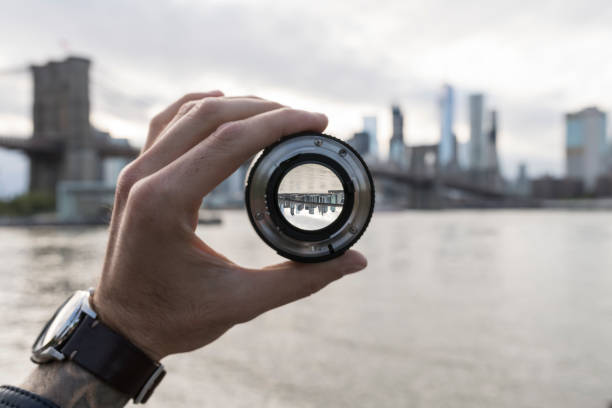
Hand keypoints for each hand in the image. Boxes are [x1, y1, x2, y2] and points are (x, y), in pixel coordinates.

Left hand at [92, 92, 367, 359]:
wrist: (121, 327)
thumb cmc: (175, 318)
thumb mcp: (242, 302)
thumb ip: (302, 279)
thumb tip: (356, 261)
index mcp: (166, 203)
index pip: (231, 140)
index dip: (280, 123)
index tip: (317, 121)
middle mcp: (144, 178)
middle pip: (210, 115)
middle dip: (265, 109)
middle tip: (305, 119)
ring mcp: (134, 173)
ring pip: (188, 112)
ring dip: (236, 105)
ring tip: (276, 113)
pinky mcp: (135, 176)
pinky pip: (166, 123)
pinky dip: (198, 108)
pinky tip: (223, 104)